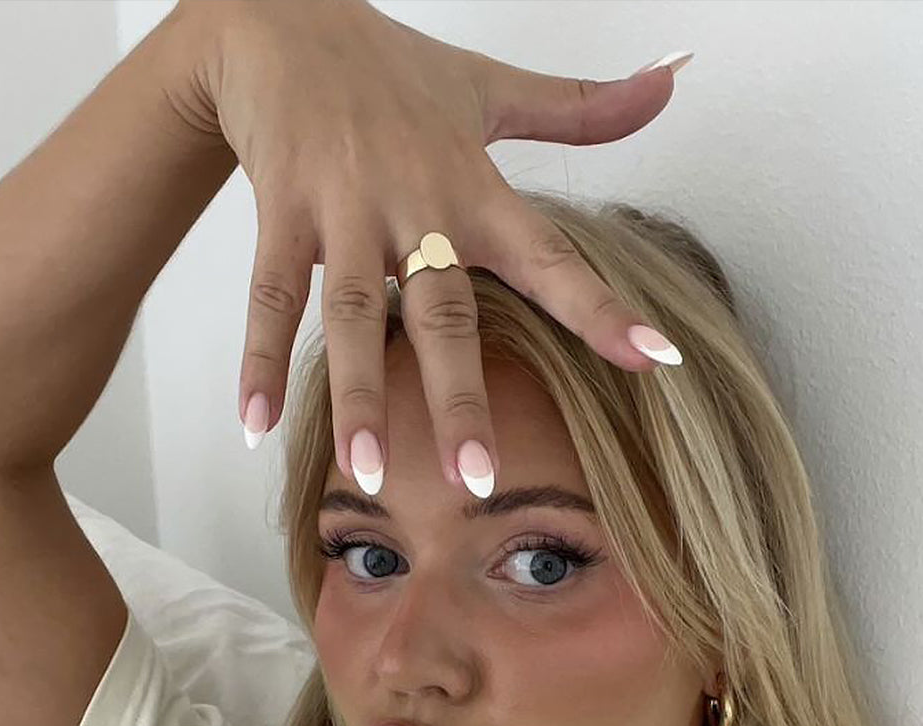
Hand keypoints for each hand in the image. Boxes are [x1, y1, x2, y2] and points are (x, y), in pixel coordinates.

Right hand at [181, 0, 683, 492]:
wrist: (281, 16)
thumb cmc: (392, 71)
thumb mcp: (489, 88)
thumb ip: (580, 107)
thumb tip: (670, 82)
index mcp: (472, 186)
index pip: (550, 255)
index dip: (602, 308)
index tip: (654, 361)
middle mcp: (414, 203)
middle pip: (443, 312)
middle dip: (458, 397)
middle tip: (476, 479)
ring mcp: (344, 209)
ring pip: (354, 314)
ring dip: (359, 397)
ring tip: (364, 474)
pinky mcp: (281, 209)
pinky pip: (271, 293)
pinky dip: (260, 360)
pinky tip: (256, 427)